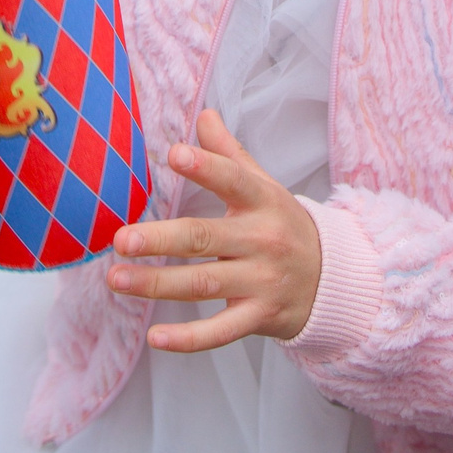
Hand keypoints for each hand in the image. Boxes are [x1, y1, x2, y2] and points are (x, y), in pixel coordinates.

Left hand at [104, 109, 321, 349]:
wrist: (335, 281)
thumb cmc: (285, 226)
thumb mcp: (266, 186)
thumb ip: (230, 154)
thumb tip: (203, 114)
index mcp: (263, 202)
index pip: (233, 179)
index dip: (205, 167)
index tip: (174, 154)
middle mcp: (262, 241)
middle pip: (205, 238)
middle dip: (161, 239)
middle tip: (121, 240)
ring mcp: (261, 282)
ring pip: (203, 284)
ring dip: (157, 284)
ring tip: (116, 279)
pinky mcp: (258, 317)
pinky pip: (221, 331)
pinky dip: (189, 339)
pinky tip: (155, 337)